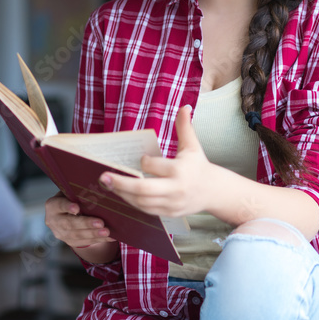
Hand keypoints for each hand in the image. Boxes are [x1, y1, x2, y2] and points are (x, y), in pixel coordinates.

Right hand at [44, 193, 114, 248]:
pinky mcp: (70, 242)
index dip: (67, 207)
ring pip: (77, 235)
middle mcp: (54, 221)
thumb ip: (78, 192)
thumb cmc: (72, 198)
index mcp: (52, 205)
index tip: (77, 208)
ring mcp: (61, 233)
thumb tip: (99, 184)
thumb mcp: (71, 193)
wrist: (67, 213)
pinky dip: (99, 239)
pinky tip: (110, 237)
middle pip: (69, 223)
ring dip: (94, 234)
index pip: (59, 205)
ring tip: (107, 232)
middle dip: (86, 224)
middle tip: (100, 223)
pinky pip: (85, 242)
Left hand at [100, 105, 216, 217]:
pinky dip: (132, 203)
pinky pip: (146, 210)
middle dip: (121, 184)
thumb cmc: (199, 165)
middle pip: (143, 189)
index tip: (141, 159)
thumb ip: (185, 126)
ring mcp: (171, 204)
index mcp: (179, 170)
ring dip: (122, 194)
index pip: (154, 166)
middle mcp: (174, 189)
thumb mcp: (192, 146)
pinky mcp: (168, 213)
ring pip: (141, 203)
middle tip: (103, 177)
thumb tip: (185, 106)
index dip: (144, 162)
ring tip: (108, 185)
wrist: (214, 192)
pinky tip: (122, 194)